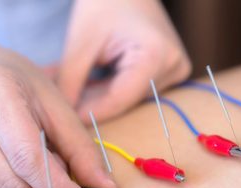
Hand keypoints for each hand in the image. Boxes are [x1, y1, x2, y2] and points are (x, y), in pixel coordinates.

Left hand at [58, 0, 190, 121]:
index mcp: (155, 55)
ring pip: (131, 99)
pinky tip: (90, 87)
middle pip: (127, 101)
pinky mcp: (172, 72)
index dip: (92, 112)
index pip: (120, 99)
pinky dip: (112, 90)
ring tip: (73, 92)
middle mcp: (174, 67)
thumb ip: (71, 80)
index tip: (66, 122)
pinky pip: (138, 91)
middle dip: (93, 104)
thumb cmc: (105, 2)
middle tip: (63, 108)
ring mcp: (176, 70)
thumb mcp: (82, 40)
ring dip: (101, 97)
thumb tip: (65, 116)